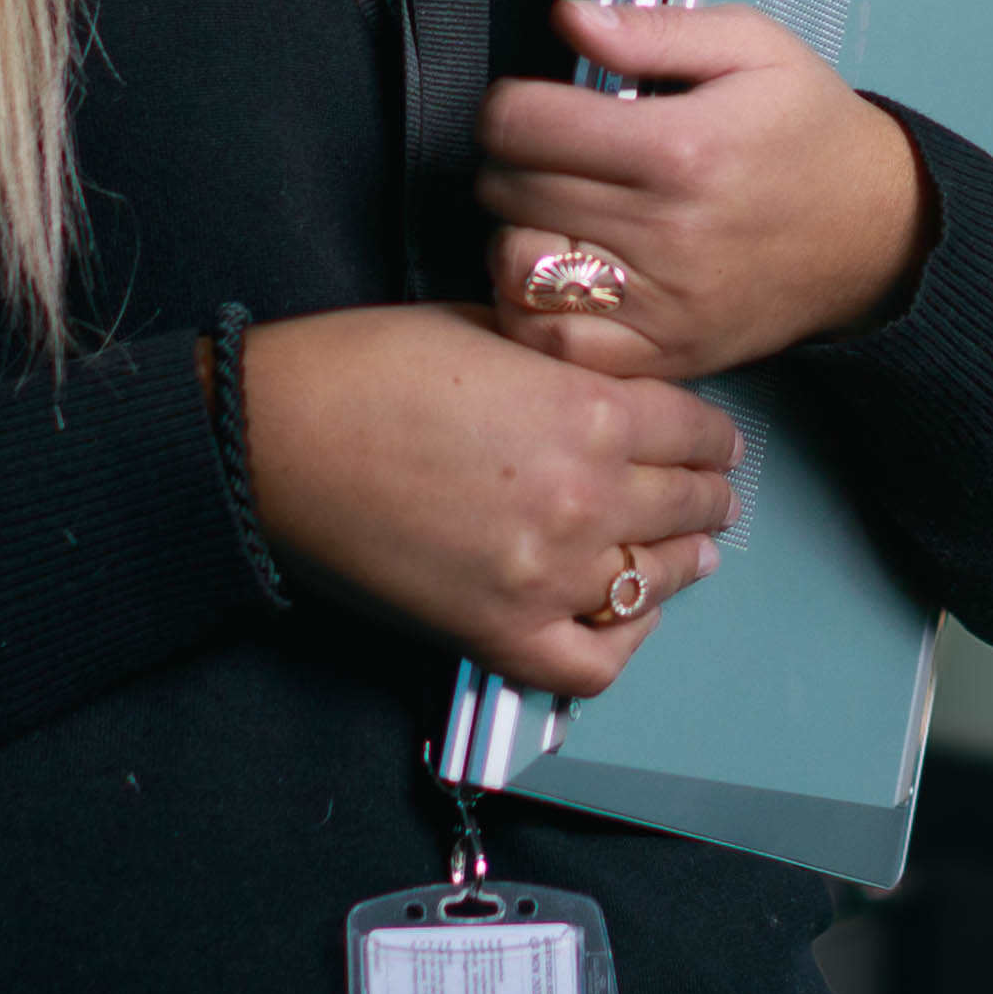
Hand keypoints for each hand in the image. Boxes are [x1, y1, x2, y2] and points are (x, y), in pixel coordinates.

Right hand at [236, 303, 738, 698]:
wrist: (275, 438)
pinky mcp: (497, 633)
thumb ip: (565, 362)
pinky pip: (593, 663)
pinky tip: (628, 615)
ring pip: (657, 581)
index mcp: (588, 410)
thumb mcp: (491, 329)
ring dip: (682, 561)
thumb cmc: (366, 367)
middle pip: (688, 504)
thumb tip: (605, 381)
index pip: (695, 431)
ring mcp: (546, 575)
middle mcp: (585, 497)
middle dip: (707, 494)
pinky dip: (623, 643)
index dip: (713, 436)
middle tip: (713, 493)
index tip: (717, 441)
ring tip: (690, 551)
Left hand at [476, 0, 929, 383]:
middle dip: (511, 160)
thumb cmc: (812, 136)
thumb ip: (653, 29)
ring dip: (516, 232)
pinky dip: (534, 309)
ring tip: (550, 211)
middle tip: (548, 152)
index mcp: (683, 147)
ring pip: (519, 268)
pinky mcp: (666, 350)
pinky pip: (554, 341)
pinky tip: (558, 273)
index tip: (532, 105)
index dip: (510, 104)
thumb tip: (571, 18)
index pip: (525, 124)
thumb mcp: (753, 47)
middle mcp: (669, 230)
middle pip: (512, 190)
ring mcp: (665, 301)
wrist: (879, 232)